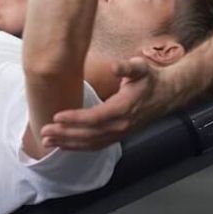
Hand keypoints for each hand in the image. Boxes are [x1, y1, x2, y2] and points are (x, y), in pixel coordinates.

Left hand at [39, 56, 160, 149]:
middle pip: (89, 134)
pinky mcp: (118, 135)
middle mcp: (121, 125)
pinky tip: (64, 145)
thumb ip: (127, 67)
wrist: (167, 94)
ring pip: (91, 143)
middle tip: (44, 131)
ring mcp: (120, 133)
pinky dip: (79, 147)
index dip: (75, 119)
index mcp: (124, 108)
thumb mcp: (140, 67)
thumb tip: (115, 66)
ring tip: (48, 141)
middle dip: (65, 134)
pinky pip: (96, 145)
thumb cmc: (151, 79)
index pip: (95, 118)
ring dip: (68, 144)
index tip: (57, 116)